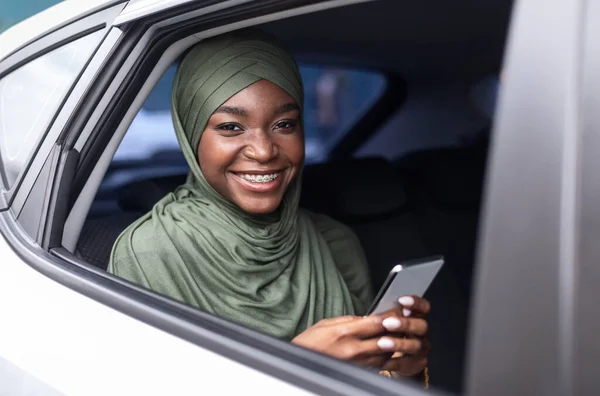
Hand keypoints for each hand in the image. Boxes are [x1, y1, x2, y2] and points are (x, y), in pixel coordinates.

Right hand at [291, 295, 429, 372]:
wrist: (300, 364)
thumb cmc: (310, 342)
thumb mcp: (328, 323)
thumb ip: (350, 320)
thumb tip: (368, 317)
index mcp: (346, 332)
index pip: (377, 322)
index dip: (392, 315)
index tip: (400, 309)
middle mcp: (354, 349)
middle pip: (386, 338)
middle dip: (399, 329)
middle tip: (408, 321)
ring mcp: (358, 362)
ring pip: (386, 352)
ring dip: (396, 343)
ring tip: (403, 334)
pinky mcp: (359, 371)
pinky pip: (380, 363)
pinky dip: (387, 355)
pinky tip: (390, 348)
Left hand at [382, 295, 430, 376]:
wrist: (390, 358)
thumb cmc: (385, 333)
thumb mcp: (385, 321)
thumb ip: (385, 315)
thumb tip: (377, 312)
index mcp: (416, 317)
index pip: (423, 307)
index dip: (416, 303)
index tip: (401, 300)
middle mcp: (422, 332)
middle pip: (422, 326)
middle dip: (405, 324)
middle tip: (387, 323)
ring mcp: (422, 348)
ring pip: (417, 345)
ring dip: (399, 343)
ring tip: (381, 343)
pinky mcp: (417, 364)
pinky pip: (408, 363)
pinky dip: (394, 362)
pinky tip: (382, 361)